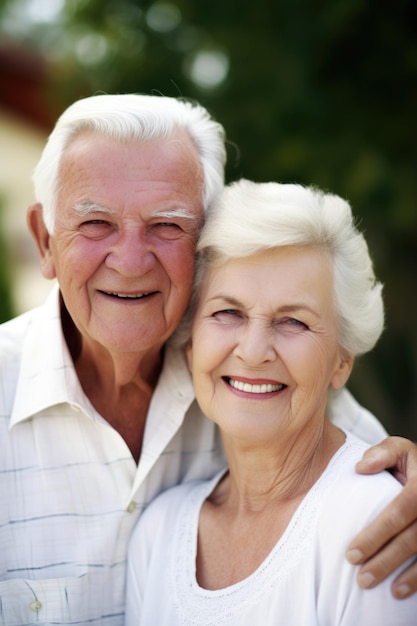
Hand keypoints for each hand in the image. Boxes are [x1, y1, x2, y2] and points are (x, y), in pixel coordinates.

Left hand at [346, 436, 416, 598]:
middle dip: (385, 561)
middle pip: (412, 539)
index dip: (375, 535)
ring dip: (408, 577)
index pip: (398, 513)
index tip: (350, 554)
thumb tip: (360, 468)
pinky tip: (404, 592)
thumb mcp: (400, 450)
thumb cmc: (413, 465)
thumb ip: (382, 454)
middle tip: (360, 578)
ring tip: (383, 591)